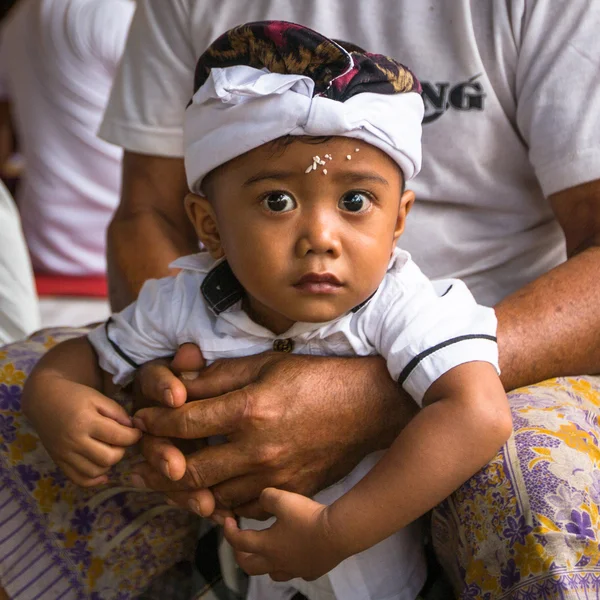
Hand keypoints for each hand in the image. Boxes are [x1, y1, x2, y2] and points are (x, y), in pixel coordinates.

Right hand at [24, 375, 141, 486]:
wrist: (44, 400)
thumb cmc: (74, 396)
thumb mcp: (98, 397)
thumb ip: (117, 412)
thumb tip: (132, 428)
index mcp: (86, 422)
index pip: (118, 437)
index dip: (134, 436)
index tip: (137, 432)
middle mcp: (74, 442)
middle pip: (109, 458)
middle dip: (122, 450)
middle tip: (121, 441)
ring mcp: (65, 455)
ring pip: (96, 472)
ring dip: (109, 464)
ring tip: (110, 450)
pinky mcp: (59, 462)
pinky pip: (79, 480)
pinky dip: (94, 479)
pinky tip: (103, 469)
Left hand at [131, 350, 415, 518]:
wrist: (366, 407)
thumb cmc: (317, 378)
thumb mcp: (268, 364)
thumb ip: (221, 375)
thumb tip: (181, 381)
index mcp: (250, 410)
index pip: (185, 422)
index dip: (156, 421)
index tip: (143, 419)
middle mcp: (258, 449)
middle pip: (190, 470)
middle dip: (159, 466)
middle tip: (144, 461)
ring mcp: (275, 477)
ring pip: (212, 498)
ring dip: (185, 491)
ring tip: (170, 479)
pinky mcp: (289, 492)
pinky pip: (244, 510)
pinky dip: (221, 504)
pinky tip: (211, 492)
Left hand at [223, 488, 342, 580]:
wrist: (338, 533)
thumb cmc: (307, 517)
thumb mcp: (282, 499)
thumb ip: (266, 497)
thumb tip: (261, 498)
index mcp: (267, 545)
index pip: (239, 541)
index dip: (228, 531)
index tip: (226, 520)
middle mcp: (278, 562)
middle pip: (250, 566)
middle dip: (240, 553)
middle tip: (239, 541)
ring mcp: (296, 569)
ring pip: (273, 573)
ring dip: (264, 563)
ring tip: (266, 550)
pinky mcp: (312, 570)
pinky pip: (296, 571)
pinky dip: (291, 564)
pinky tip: (296, 554)